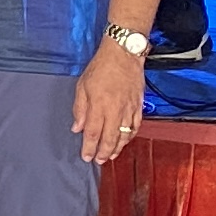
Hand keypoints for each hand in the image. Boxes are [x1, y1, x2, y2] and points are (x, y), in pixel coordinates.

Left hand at [73, 43, 144, 163]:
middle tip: (98, 161)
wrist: (123, 54)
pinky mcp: (139, 105)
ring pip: (124, 135)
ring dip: (118, 147)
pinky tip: (125, 140)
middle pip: (110, 138)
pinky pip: (136, 125)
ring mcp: (129, 108)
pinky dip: (130, 136)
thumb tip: (77, 128)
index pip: (92, 133)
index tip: (86, 156)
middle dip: (103, 152)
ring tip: (111, 155)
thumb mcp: (82, 86)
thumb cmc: (101, 67)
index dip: (89, 147)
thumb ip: (79, 109)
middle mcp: (115, 110)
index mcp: (98, 105)